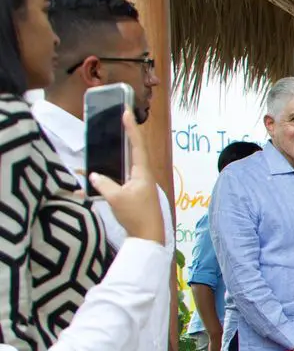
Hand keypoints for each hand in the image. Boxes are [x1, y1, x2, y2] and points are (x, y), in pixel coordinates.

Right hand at [88, 111, 163, 243]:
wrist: (147, 238)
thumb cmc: (136, 216)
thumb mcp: (116, 198)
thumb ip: (103, 184)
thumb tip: (93, 175)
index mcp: (142, 172)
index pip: (137, 145)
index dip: (131, 128)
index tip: (126, 112)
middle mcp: (142, 176)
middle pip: (132, 152)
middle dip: (123, 137)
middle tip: (117, 121)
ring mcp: (138, 185)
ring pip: (122, 166)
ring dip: (111, 158)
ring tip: (100, 148)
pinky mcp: (132, 194)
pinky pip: (117, 181)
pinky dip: (104, 180)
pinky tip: (88, 184)